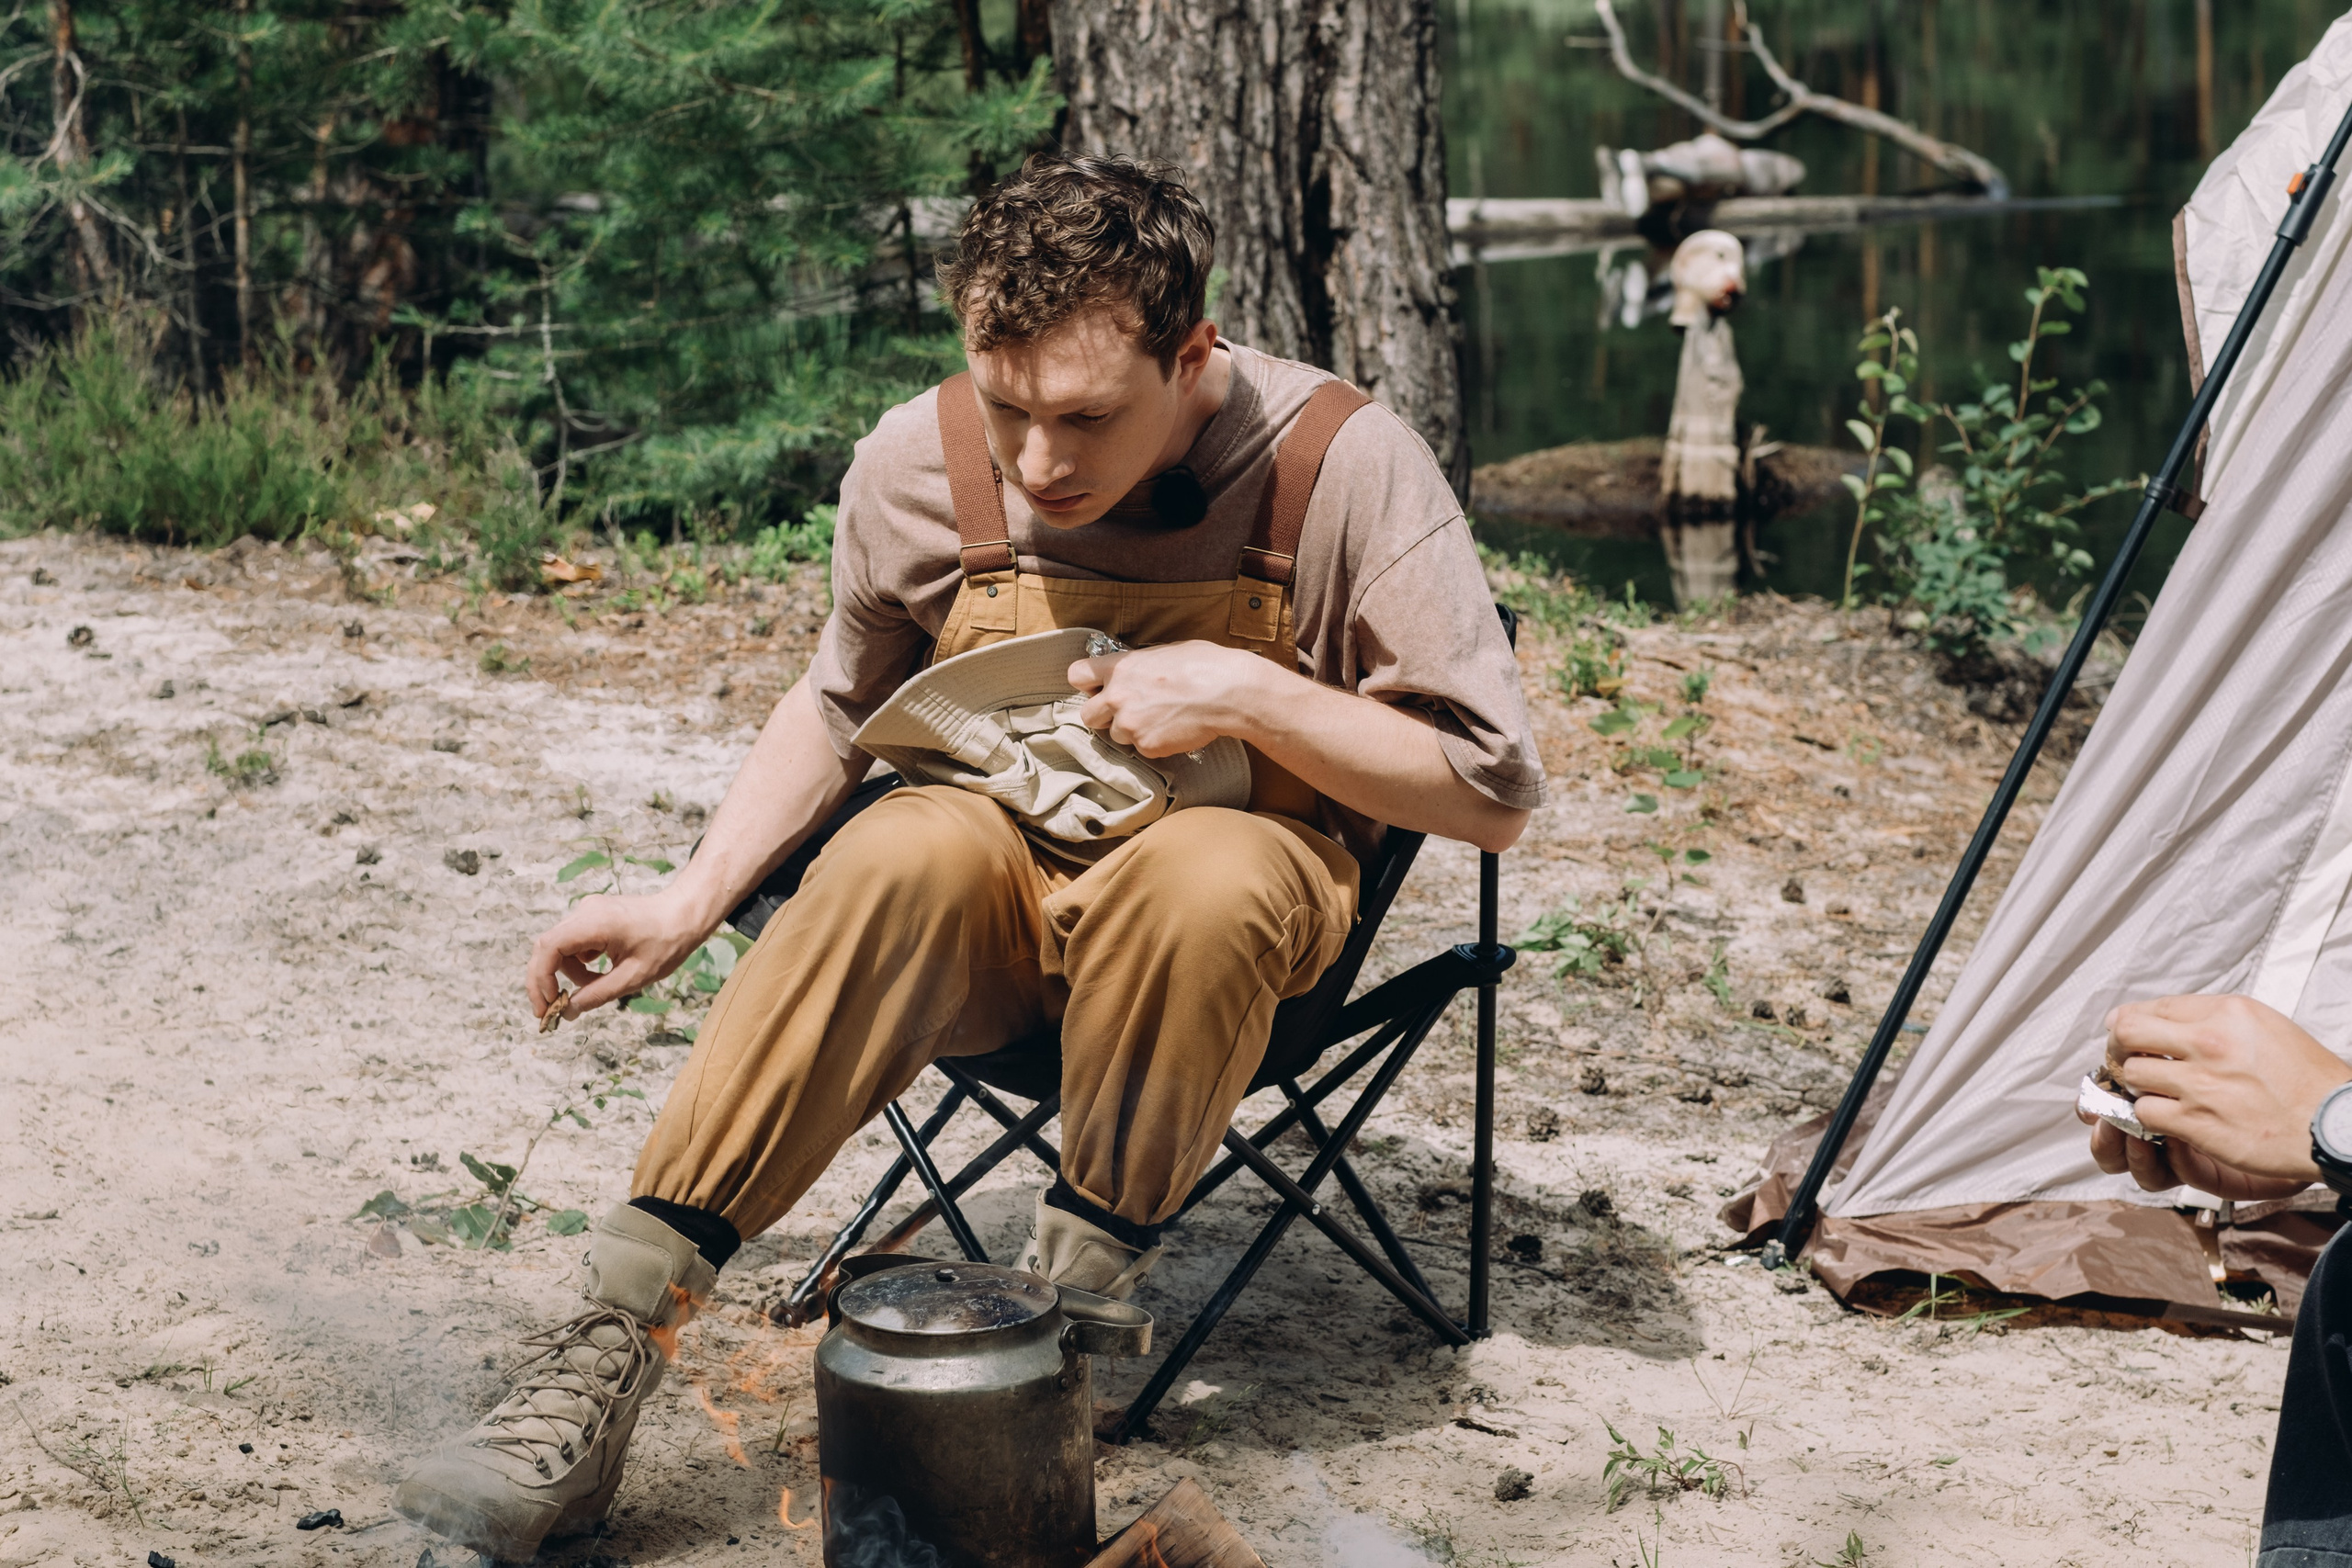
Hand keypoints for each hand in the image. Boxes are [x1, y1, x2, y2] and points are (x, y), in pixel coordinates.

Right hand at [527, 890, 711, 1021]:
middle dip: (545, 981)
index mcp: (595, 923)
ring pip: (560, 948)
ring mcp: (587, 911)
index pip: (549, 948)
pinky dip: (580, 963)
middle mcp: (585, 912)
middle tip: (550, 1011)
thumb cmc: (667, 943)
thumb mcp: (634, 977)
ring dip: (570, 973)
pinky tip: (602, 972)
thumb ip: (598, 994)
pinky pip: (574, 943)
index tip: (546, 1007)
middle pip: (547, 947)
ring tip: (598, 986)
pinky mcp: (592, 916)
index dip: (540, 980)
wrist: (685, 914)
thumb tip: (568, 1011)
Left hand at [1069, 641, 1272, 757]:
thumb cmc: (1205, 665)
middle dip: (1104, 716)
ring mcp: (1130, 725)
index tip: (1098, 688)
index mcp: (1120, 667)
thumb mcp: (1165, 652)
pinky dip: (1155, 743)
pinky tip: (1175, 730)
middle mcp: (1118, 697)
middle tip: (1128, 711)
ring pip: (1117, 736)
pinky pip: (1142, 749)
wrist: (1230, 693)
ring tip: (1162, 719)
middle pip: (1088, 716)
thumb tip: (1136, 672)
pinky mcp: (1147, 747)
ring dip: (1133, 731)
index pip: (1076, 675)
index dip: (1087, 684)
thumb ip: (1140, 665)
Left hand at [2079, 993, 2349, 1197]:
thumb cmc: (2306, 1080)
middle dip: (2119, 1047)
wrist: (2334, 1123)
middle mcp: (2209, 1043)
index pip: (2151, 1007)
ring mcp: (2200, 1084)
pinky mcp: (2197, 1121)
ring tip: (2154, 1092)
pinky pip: (2144, 1112)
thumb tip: (2168, 1018)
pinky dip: (2148, 1116)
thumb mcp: (2263, 1026)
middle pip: (2127, 1033)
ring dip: (2137, 1085)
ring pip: (2132, 1074)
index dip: (2131, 1022)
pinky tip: (2166, 1117)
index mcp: (2226, 1013)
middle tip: (2124, 1059)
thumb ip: (2214, 1019)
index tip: (2127, 1033)